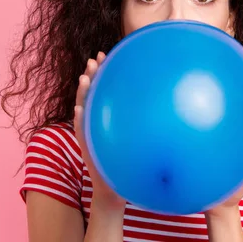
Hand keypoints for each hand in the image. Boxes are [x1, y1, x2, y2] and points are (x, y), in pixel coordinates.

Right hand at [73, 52, 126, 210]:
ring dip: (82, 94)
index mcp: (103, 115)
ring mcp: (89, 134)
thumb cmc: (127, 160)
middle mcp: (94, 122)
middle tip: (93, 60)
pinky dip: (79, 121)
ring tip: (83, 79)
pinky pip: (82, 133)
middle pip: (90, 94)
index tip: (105, 54)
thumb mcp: (133, 134)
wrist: (115, 187)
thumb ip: (138, 117)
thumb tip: (163, 96)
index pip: (101, 89)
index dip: (101, 71)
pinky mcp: (87, 148)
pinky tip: (78, 110)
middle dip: (90, 76)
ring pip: (83, 110)